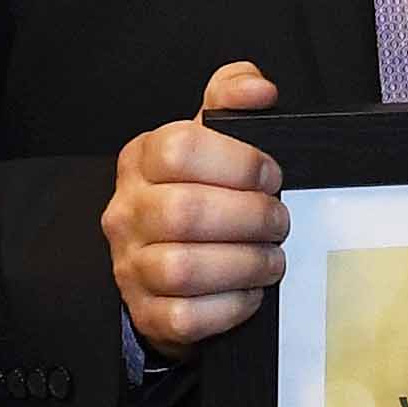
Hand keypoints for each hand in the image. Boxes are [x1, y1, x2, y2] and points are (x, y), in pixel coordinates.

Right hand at [106, 61, 289, 359]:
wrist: (171, 270)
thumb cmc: (201, 194)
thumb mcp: (213, 138)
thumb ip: (231, 98)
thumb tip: (259, 90)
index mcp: (141, 160)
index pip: (180, 148)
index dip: (238, 162)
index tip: (272, 175)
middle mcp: (126, 211)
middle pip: (185, 212)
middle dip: (250, 217)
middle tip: (281, 222)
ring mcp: (130, 266)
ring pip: (184, 268)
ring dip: (244, 264)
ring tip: (272, 258)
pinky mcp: (147, 313)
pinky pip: (187, 316)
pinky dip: (231, 306)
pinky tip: (251, 292)